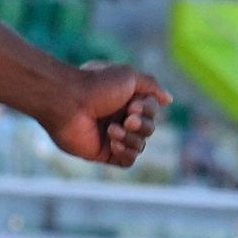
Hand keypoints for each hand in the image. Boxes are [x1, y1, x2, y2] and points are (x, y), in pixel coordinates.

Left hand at [39, 63, 165, 168]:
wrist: (68, 101)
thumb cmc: (96, 85)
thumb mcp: (129, 76)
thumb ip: (151, 86)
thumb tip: (168, 99)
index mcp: (126, 100)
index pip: (152, 111)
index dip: (148, 110)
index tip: (133, 105)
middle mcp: (119, 118)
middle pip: (149, 129)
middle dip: (142, 125)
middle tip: (127, 119)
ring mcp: (111, 137)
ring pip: (139, 146)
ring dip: (131, 138)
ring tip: (112, 130)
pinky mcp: (102, 153)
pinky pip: (127, 161)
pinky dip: (126, 153)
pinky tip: (114, 143)